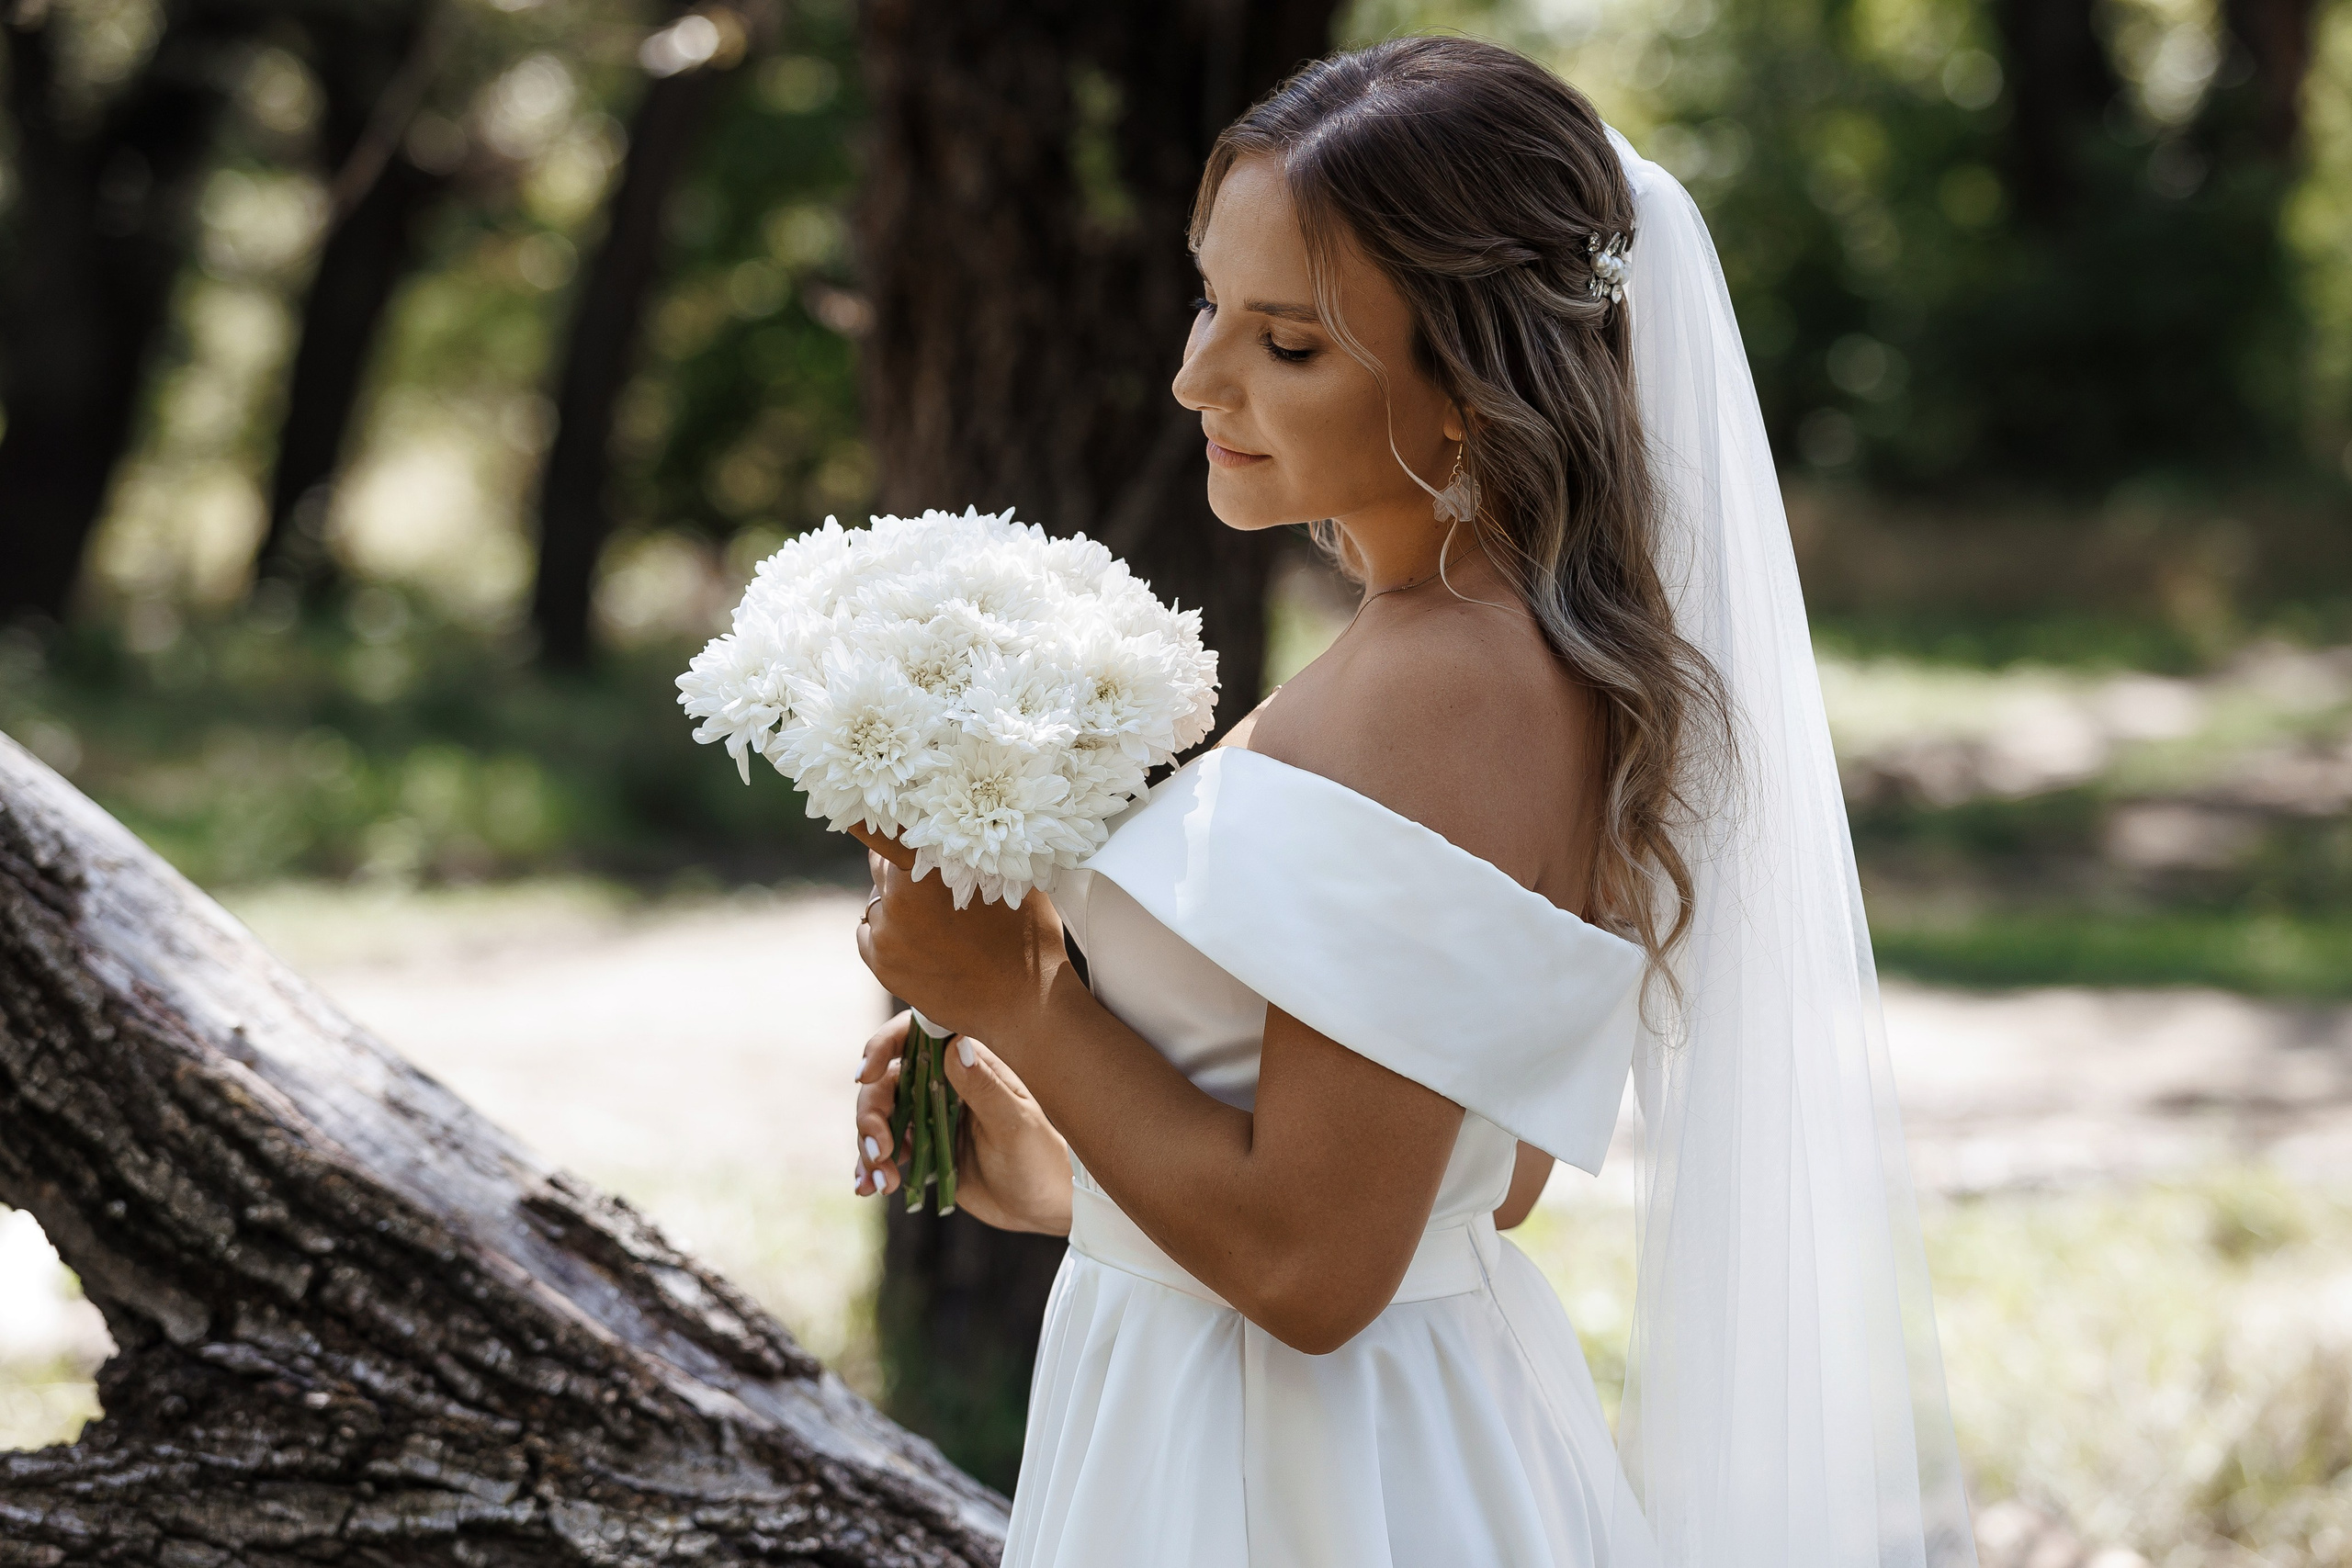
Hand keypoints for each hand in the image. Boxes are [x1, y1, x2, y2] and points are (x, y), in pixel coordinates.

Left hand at [848, 823, 1067, 1052]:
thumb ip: (976, 846)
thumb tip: (967, 819)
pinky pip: (870, 933)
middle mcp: (897, 896)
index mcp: (926, 865)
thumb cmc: (1026, 935)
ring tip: (933, 915)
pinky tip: (921, 939)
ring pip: (876, 899)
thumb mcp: (1009, 875)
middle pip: (879, 859)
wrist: (1022, 1004)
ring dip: (895, 899)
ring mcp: (885, 933)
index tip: (896, 814)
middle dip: (900, 861)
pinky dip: (888, 931)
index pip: (883, 827)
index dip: (888, 818)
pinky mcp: (880, 964)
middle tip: (929, 872)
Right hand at [852, 1010, 1073, 1234]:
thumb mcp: (1016, 1125)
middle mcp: (945, 1083)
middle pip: (886, 1082)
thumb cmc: (1042, 1158)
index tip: (865, 1076)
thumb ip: (985, 1088)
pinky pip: (887, 1151)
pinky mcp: (925, 1148)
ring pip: (881, 1118)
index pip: (914, 1036)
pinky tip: (869, 1188)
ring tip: (883, 1182)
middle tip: (880, 1151)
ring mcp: (932, 1116)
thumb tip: (955, 1045)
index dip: (881, 1047)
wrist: (1046, 1205)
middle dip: (872, 1114)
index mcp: (970, 1063)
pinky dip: (872, 1168)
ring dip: (869, 1147)